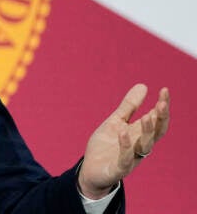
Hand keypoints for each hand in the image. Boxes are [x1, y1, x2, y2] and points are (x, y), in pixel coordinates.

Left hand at [78, 84, 169, 198]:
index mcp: (139, 134)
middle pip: (156, 133)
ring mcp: (131, 158)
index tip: (164, 90)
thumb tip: (144, 85)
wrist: (91, 170)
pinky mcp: (118, 169)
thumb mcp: (116, 121)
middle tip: (162, 104)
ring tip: (146, 116)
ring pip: (145, 146)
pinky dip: (125, 146)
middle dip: (160, 119)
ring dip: (147, 132)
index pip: (156, 120)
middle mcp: (139, 146)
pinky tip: (123, 132)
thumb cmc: (106, 146)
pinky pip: (125, 159)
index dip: (162, 106)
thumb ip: (129, 106)